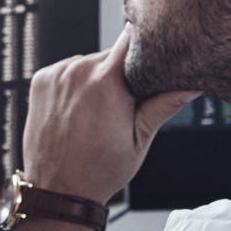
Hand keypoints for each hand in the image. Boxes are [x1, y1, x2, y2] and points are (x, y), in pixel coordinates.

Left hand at [20, 29, 197, 209]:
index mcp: (105, 82)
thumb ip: (164, 106)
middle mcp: (77, 71)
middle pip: (110, 55)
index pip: (131, 39)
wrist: (57, 190)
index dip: (144, 47)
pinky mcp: (40, 80)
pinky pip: (67, 70)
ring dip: (97, 78)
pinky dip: (75, 83)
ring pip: (89, 62)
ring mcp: (56, 74)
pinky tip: (78, 110)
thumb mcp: (139, 140)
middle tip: (124, 106)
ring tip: (97, 113)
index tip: (152, 59)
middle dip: (121, 73)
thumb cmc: (98, 171)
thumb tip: (190, 86)